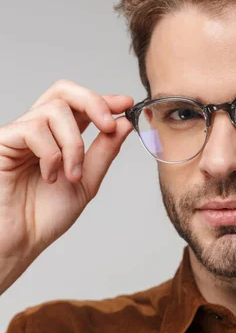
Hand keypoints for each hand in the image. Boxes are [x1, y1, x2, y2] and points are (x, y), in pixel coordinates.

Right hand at [0, 79, 134, 261]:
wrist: (20, 241)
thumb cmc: (44, 215)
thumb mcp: (86, 181)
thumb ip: (103, 152)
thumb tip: (124, 124)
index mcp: (58, 137)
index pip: (80, 104)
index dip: (103, 100)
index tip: (126, 104)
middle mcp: (38, 129)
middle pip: (64, 91)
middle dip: (93, 102)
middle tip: (108, 125)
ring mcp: (19, 133)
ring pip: (55, 110)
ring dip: (73, 144)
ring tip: (72, 175)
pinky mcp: (2, 141)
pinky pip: (33, 129)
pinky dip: (51, 154)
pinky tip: (49, 176)